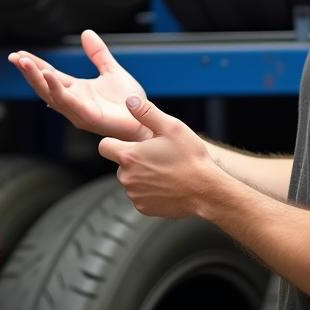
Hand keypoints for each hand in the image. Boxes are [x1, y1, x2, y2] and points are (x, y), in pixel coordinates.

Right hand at [9, 29, 151, 141]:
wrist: (145, 120)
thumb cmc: (129, 101)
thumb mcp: (111, 70)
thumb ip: (98, 54)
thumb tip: (86, 32)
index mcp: (76, 91)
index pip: (49, 75)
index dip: (34, 65)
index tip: (19, 54)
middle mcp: (73, 102)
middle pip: (44, 85)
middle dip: (28, 72)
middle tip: (14, 57)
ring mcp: (78, 111)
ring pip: (50, 94)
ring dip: (36, 78)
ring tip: (24, 62)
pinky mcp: (88, 117)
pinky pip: (68, 102)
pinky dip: (56, 88)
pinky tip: (49, 74)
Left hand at [99, 95, 222, 218]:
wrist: (206, 190)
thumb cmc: (190, 157)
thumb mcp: (171, 127)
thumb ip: (147, 112)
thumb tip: (130, 100)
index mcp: (129, 156)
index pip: (104, 146)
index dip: (115, 142)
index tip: (131, 143)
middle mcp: (126, 177)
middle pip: (120, 164)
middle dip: (133, 159)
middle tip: (158, 156)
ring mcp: (134, 195)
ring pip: (130, 180)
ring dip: (141, 175)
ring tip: (164, 171)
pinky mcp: (143, 208)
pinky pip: (139, 195)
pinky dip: (149, 191)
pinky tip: (166, 185)